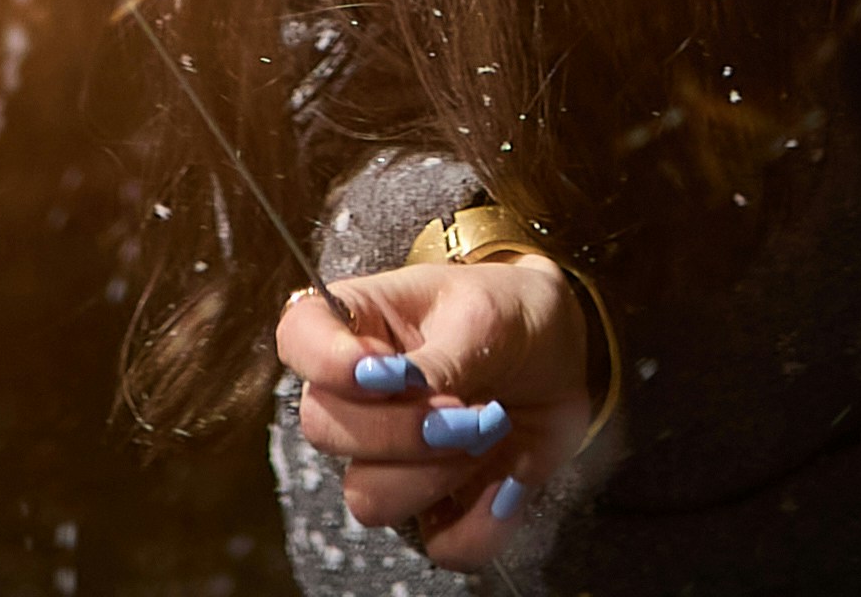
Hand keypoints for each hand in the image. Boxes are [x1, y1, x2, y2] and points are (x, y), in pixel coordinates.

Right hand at [275, 257, 602, 568]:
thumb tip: (397, 388)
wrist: (562, 357)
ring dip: (438, 473)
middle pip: (325, 430)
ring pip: (369, 498)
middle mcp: (357, 397)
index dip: (326, 362)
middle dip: (401, 429)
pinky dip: (483, 520)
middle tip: (465, 407)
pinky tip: (509, 479)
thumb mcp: (485, 318)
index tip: (385, 371)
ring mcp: (388, 459)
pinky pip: (441, 544)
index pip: (298, 337)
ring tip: (491, 430)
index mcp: (358, 325)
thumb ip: (438, 360)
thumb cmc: (512, 316)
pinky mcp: (433, 507)